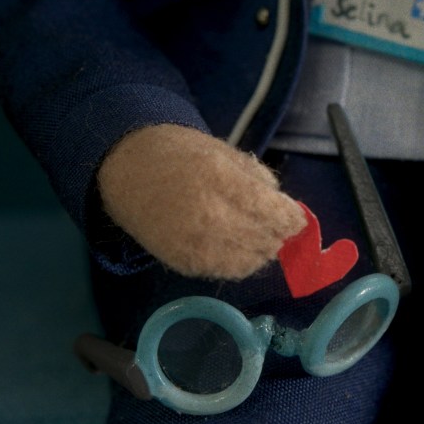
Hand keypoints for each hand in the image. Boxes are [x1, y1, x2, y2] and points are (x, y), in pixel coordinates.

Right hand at [97, 124, 305, 279]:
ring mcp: (194, 243)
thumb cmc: (180, 152)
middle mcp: (209, 216)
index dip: (293, 219)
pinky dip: (241, 262)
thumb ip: (259, 179)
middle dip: (279, 234)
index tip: (296, 218)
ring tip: (260, 237)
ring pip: (250, 261)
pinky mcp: (182, 262)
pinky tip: (239, 248)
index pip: (274, 213)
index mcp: (221, 180)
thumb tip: (285, 207)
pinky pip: (226, 271)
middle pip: (266, 239)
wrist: (126, 166)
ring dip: (262, 251)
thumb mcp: (225, 152)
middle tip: (279, 227)